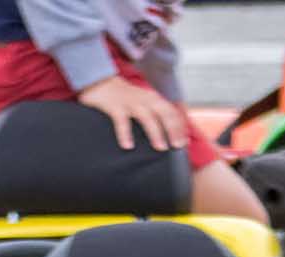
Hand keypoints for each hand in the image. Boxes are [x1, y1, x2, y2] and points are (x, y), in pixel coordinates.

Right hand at [74, 73, 191, 154]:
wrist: (99, 81)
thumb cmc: (122, 96)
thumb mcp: (141, 101)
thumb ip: (152, 112)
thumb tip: (164, 132)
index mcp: (152, 98)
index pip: (171, 112)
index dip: (179, 126)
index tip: (184, 142)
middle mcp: (144, 99)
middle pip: (163, 113)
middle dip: (172, 129)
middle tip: (177, 146)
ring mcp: (130, 102)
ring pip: (146, 117)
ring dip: (155, 132)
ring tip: (160, 147)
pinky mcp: (114, 107)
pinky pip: (121, 122)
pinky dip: (125, 134)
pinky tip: (128, 146)